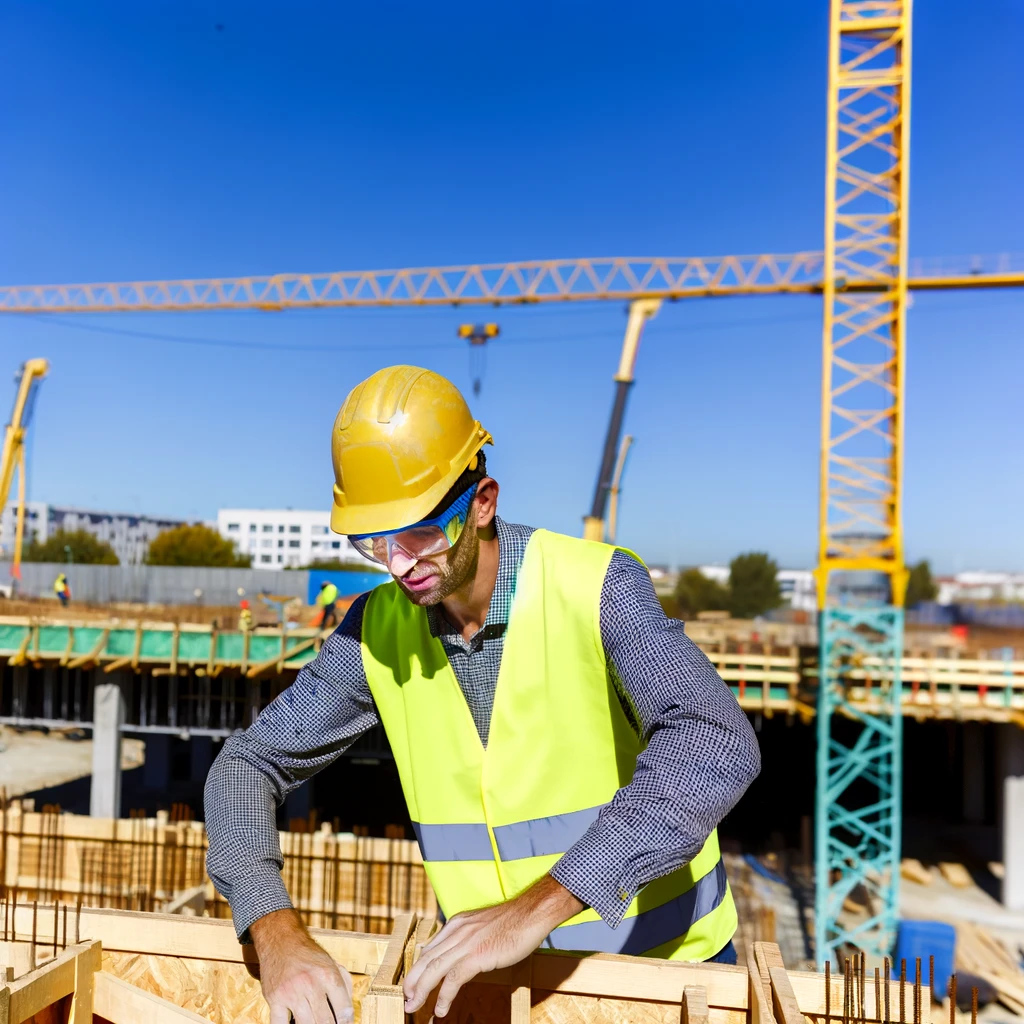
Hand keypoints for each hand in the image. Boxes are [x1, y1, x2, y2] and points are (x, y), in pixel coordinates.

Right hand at [251, 908, 353, 1023]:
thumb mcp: (332, 964)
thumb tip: (348, 1013)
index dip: (346, 1022)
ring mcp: (291, 992)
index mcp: (328, 974)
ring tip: (315, 1023)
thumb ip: (344, 986)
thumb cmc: (309, 954)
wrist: (281, 940)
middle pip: (325, 1021)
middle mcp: (311, 983)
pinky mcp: (274, 998)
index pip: (343, 1009)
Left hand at [403, 874, 583, 1017]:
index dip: (417, 969)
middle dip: (412, 982)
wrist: (532, 912)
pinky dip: (444, 996)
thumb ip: (466, 939)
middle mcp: (456, 931)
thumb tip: (456, 957)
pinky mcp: (478, 954)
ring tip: (413, 1006)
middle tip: (405, 1000)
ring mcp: (466, 942)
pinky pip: (454, 979)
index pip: (429, 949)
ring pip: (434, 969)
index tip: (411, 984)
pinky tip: (441, 1008)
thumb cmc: (512, 921)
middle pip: (426, 959)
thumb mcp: (481, 926)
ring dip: (421, 991)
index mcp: (456, 924)